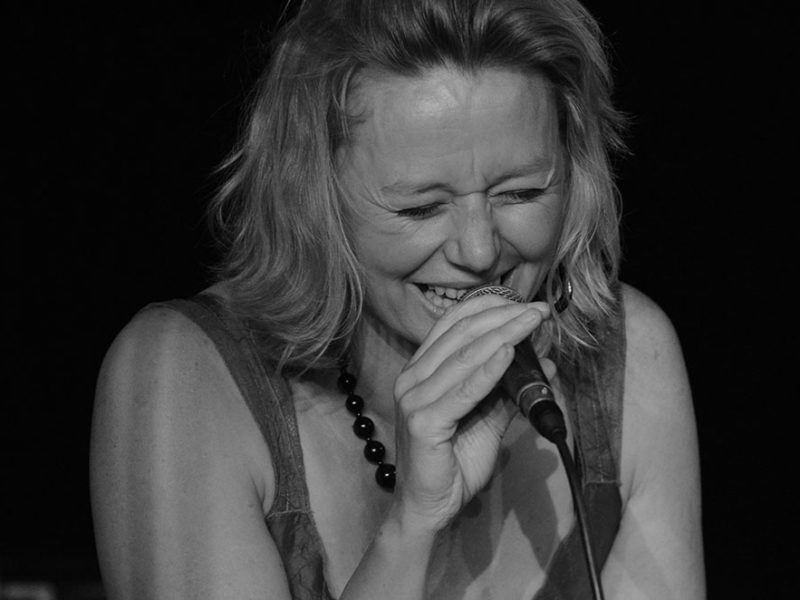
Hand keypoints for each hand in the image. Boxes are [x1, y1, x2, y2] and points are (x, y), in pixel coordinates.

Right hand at [389, 294, 551, 532]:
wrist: (431, 507)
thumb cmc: (454, 462)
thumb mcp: (488, 419)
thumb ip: (509, 391)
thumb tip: (545, 364)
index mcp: (421, 371)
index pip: (453, 324)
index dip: (489, 308)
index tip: (525, 303)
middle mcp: (412, 378)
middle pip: (461, 334)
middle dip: (503, 317)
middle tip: (538, 310)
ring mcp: (414, 399)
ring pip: (464, 356)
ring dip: (504, 335)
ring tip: (532, 322)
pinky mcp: (423, 422)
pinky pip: (463, 391)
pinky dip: (489, 370)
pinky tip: (510, 353)